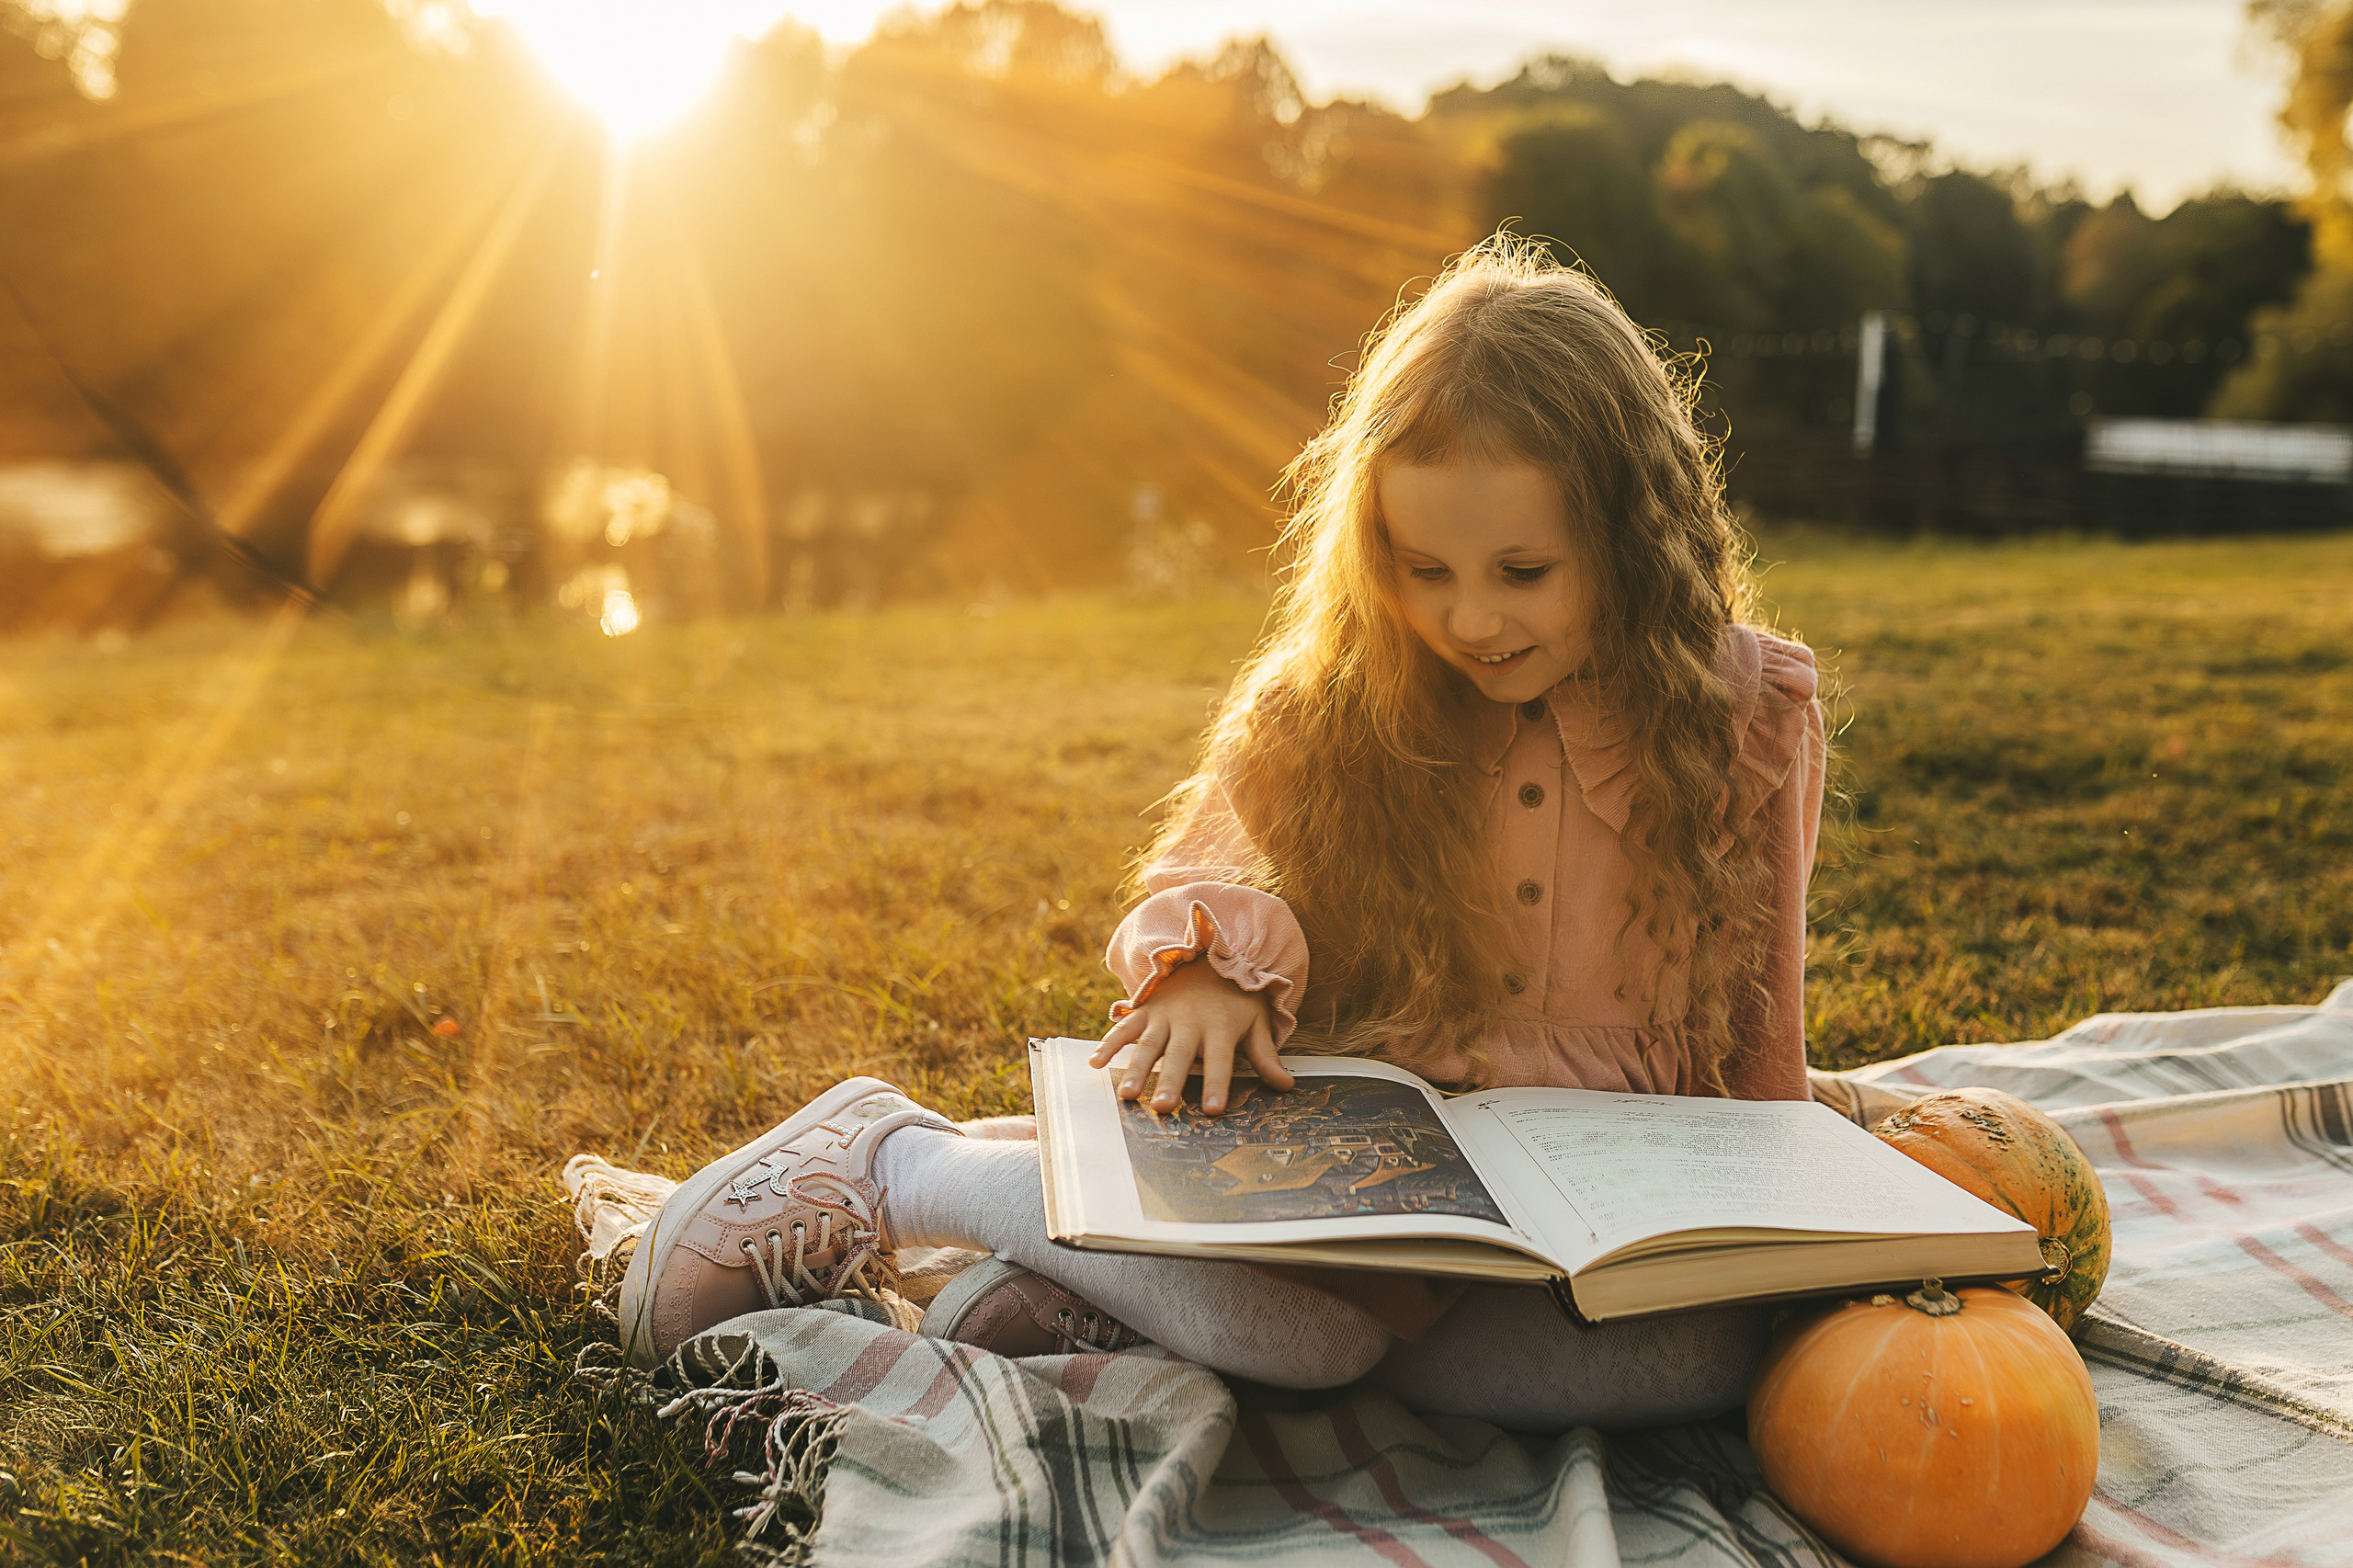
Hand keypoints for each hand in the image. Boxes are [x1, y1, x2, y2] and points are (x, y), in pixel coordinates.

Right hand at [1090, 960, 1293, 1113]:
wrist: (1208, 957)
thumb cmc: (1236, 999)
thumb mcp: (1256, 1022)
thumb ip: (1266, 1056)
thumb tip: (1287, 1085)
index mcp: (1220, 1028)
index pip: (1220, 1061)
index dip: (1218, 1085)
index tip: (1214, 1110)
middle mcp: (1190, 1022)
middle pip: (1179, 1056)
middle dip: (1170, 1082)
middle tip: (1162, 1108)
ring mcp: (1164, 1016)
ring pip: (1148, 1045)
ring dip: (1136, 1070)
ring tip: (1126, 1096)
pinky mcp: (1145, 1011)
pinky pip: (1125, 1028)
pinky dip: (1109, 1044)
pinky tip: (1094, 1063)